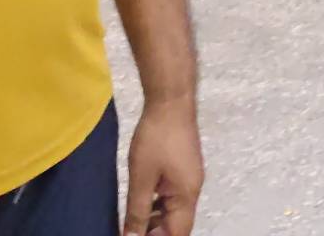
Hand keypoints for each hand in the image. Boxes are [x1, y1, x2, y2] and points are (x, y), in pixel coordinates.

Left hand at [125, 95, 201, 235]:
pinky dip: (158, 205)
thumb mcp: (141, 178)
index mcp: (187, 195)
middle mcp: (192, 189)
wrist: (170, 101)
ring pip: (174, 210)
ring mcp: (189, 177)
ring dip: (156, 220)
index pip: (178, 232)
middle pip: (177, 223)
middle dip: (156, 232)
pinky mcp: (183, 167)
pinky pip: (172, 195)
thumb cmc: (156, 138)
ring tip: (132, 223)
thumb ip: (137, 211)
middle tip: (131, 232)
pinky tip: (142, 203)